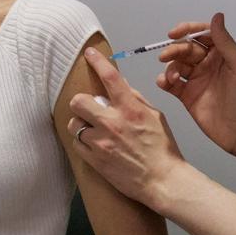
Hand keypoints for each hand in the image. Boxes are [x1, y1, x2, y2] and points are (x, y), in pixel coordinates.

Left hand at [68, 48, 184, 207]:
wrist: (161, 180)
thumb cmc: (162, 148)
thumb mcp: (155, 116)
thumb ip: (135, 99)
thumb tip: (120, 86)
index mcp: (130, 109)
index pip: (110, 78)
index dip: (97, 61)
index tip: (89, 54)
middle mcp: (112, 123)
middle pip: (78, 101)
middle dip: (82, 103)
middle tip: (90, 109)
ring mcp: (101, 142)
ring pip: (73, 124)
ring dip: (81, 125)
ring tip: (93, 131)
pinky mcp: (94, 159)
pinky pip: (76, 143)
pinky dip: (82, 142)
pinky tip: (95, 145)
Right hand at [156, 13, 235, 155]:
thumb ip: (225, 41)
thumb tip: (216, 16)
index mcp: (221, 54)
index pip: (201, 35)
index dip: (187, 30)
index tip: (175, 33)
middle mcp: (207, 64)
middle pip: (186, 49)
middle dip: (174, 50)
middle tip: (165, 56)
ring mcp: (196, 79)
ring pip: (176, 65)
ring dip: (169, 67)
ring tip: (170, 77)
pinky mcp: (186, 95)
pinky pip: (171, 84)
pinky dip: (164, 81)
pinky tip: (163, 83)